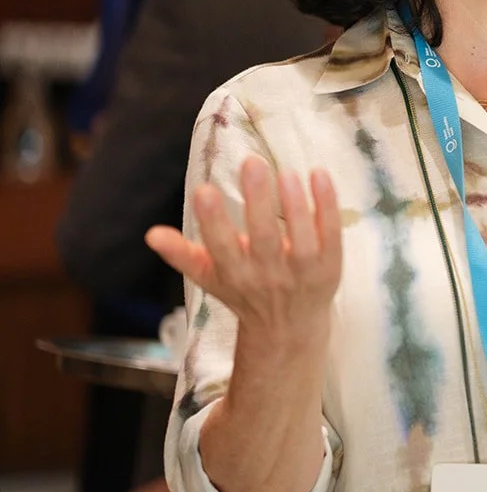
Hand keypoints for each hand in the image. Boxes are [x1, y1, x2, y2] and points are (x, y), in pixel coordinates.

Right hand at [145, 156, 342, 341]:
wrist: (288, 329)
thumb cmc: (243, 292)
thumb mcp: (209, 277)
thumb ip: (182, 255)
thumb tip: (151, 234)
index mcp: (234, 274)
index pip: (221, 247)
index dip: (213, 221)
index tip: (203, 189)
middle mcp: (268, 275)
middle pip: (264, 238)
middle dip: (258, 201)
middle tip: (252, 162)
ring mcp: (302, 272)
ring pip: (301, 239)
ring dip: (296, 204)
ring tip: (287, 172)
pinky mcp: (329, 267)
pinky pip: (330, 235)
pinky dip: (327, 206)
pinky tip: (319, 174)